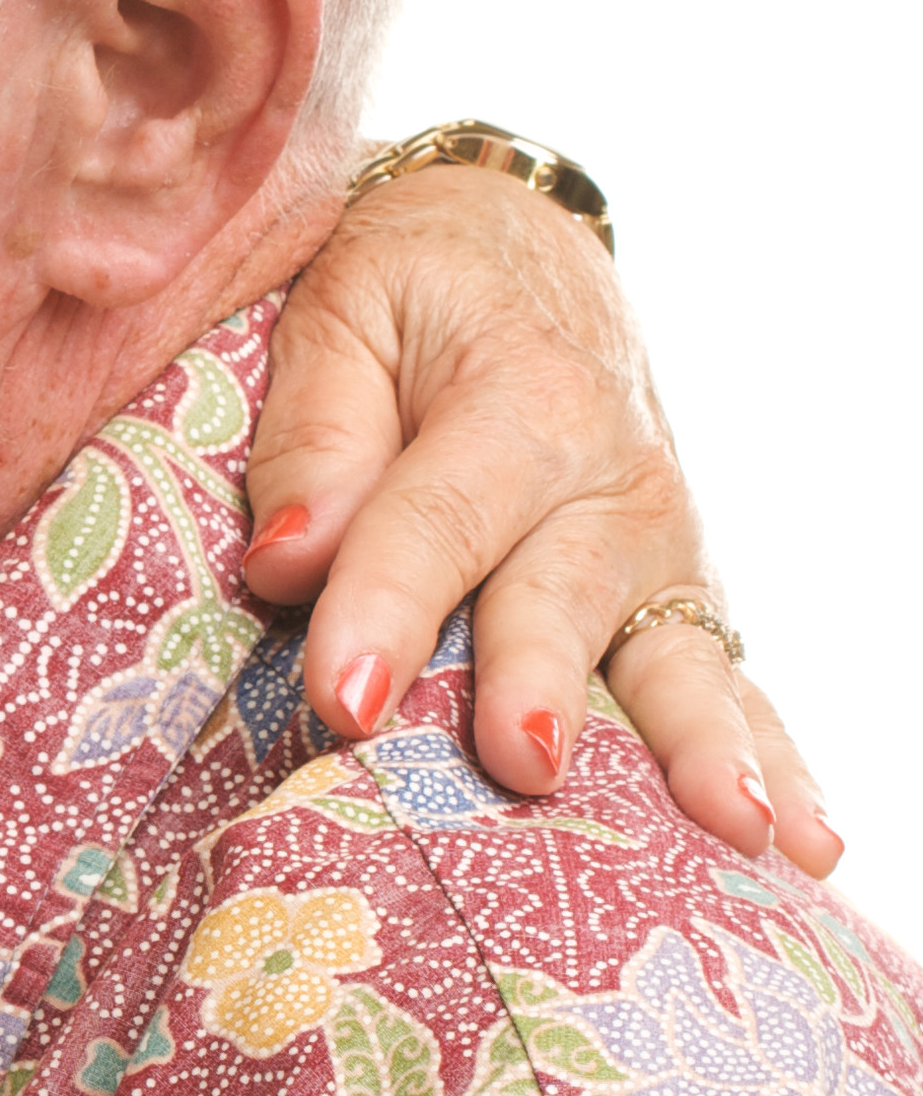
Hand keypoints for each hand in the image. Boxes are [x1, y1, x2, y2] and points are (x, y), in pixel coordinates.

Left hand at [242, 163, 835, 872]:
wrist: (512, 250)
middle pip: (565, 593)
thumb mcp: (341, 314)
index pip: (438, 512)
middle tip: (524, 765)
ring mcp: (658, 546)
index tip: (342, 699)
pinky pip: (728, 681)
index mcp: (518, 393)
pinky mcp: (677, 594)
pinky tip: (806, 846)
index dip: (389, 607)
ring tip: (734, 830)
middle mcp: (610, 477)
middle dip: (540, 680)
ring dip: (704, 746)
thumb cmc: (405, 293)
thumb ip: (315, 435)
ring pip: (678, 654)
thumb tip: (290, 559)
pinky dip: (770, 761)